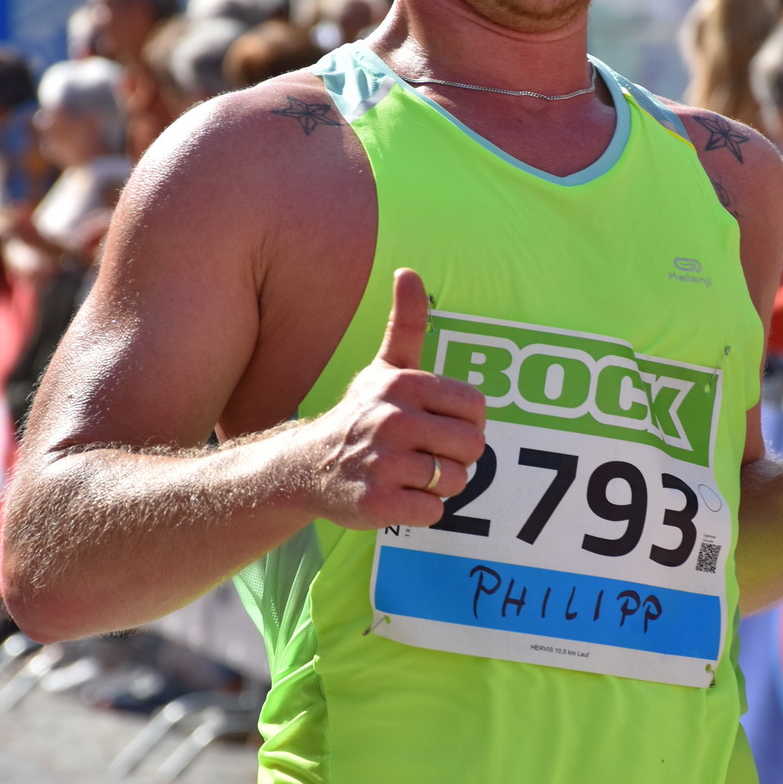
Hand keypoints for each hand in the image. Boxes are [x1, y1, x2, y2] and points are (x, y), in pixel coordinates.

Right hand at [302, 267, 485, 529]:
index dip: (465, 422)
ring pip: (455, 480)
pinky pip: (433, 512)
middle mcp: (393, 421)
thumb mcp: (383, 368)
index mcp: (403, 386)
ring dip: (440, 485)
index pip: (476, 408)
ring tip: (411, 475)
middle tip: (426, 455)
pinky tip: (398, 495)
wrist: (306, 466)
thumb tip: (408, 271)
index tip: (438, 425)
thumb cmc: (359, 415)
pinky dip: (422, 510)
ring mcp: (384, 464)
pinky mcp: (378, 503)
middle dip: (456, 456)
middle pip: (473, 447)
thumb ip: (405, 323)